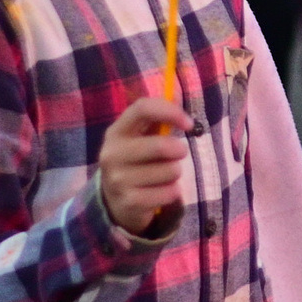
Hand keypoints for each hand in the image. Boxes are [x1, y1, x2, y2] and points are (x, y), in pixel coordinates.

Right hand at [98, 96, 191, 233]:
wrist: (114, 201)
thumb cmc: (136, 160)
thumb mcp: (138, 137)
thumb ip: (156, 119)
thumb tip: (177, 100)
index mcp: (116, 132)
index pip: (142, 109)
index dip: (171, 112)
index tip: (189, 124)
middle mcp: (112, 155)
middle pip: (162, 146)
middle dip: (179, 150)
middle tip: (179, 154)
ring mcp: (118, 180)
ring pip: (171, 171)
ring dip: (175, 172)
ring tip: (163, 175)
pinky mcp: (130, 202)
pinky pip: (170, 192)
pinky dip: (173, 191)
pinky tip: (160, 191)